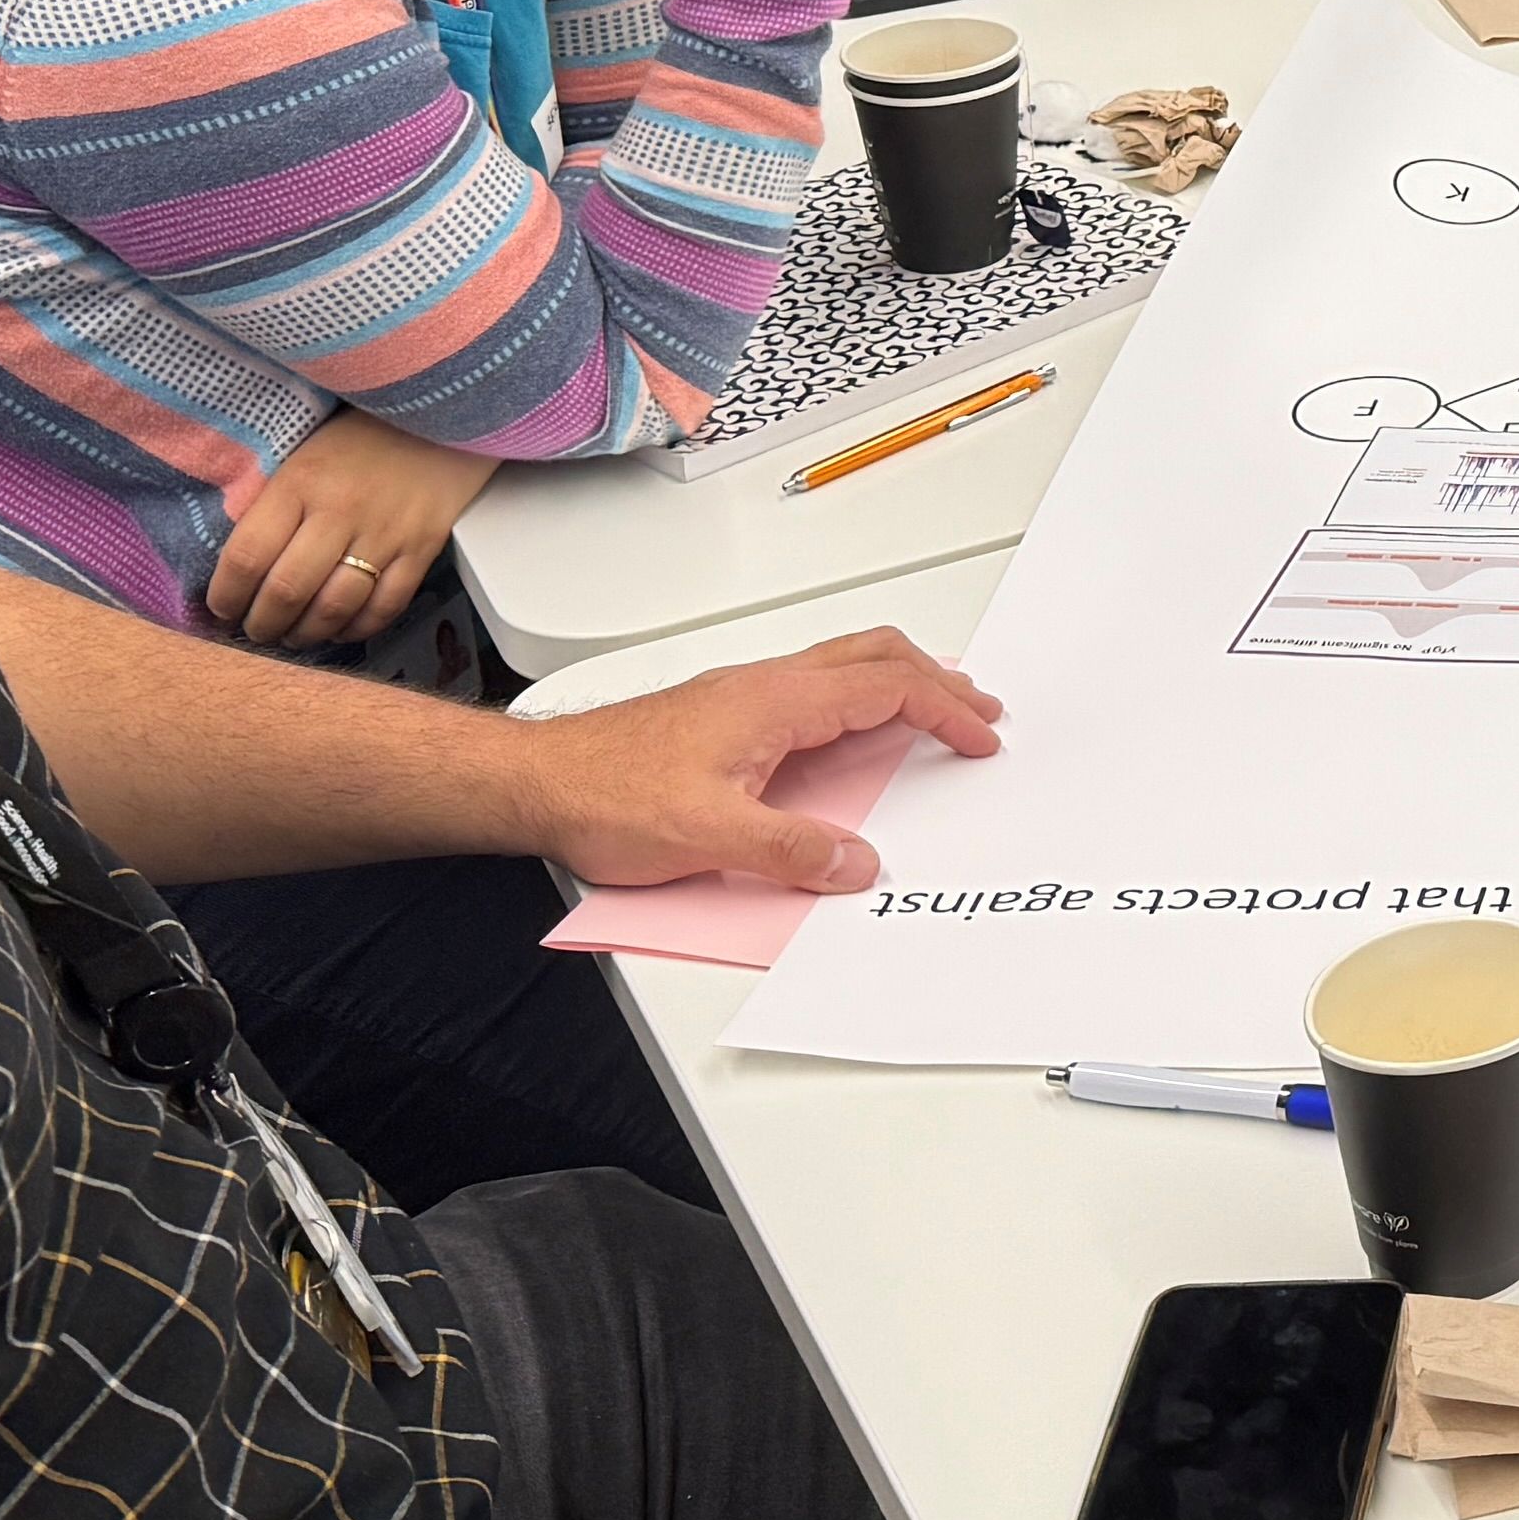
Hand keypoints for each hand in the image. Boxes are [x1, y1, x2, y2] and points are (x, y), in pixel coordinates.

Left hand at [206, 406, 500, 649]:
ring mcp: (386, 532)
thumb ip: (271, 506)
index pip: (248, 556)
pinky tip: (339, 628)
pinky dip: (357, 629)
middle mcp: (341, 511)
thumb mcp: (301, 456)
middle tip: (255, 630)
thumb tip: (237, 567)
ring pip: (336, 607)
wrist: (439, 416)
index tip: (221, 607)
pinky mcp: (423, 548)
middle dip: (262, 624)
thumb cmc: (358, 439)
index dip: (226, 595)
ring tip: (293, 635)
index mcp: (300, 483)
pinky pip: (385, 606)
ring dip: (306, 634)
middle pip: (288, 590)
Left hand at [506, 627, 1010, 892]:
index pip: (886, 687)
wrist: (540, 782)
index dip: (944, 711)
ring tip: (934, 711)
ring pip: (844, 667)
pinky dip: (860, 699)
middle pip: (874, 656)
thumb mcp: (708, 836)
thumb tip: (856, 862)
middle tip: (978, 711)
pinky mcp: (727, 714)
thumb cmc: (606, 793)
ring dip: (901, 684)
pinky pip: (816, 689)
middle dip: (938, 680)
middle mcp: (765, 685)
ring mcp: (745, 695)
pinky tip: (854, 733)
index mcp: (776, 701)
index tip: (978, 737)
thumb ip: (791, 850)